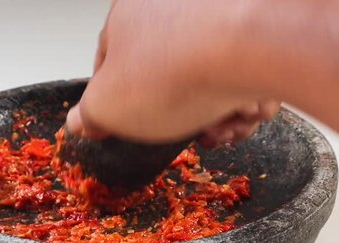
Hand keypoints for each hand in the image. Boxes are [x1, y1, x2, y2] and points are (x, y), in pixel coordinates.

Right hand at [66, 0, 278, 146]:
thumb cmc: (175, 70)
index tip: (129, 125)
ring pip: (210, 75)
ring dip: (216, 112)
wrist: (254, 47)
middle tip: (190, 133)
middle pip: (168, 74)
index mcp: (129, 11)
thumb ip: (89, 115)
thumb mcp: (108, 107)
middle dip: (179, 115)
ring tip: (223, 124)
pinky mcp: (257, 24)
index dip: (119, 101)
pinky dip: (247, 93)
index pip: (111, 61)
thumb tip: (81, 121)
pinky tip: (247, 106)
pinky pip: (245, 67)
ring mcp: (218, 12)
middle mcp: (174, 3)